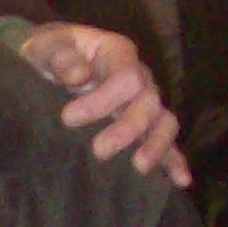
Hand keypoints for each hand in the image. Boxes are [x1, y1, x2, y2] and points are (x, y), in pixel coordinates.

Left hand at [19, 23, 188, 185]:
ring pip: (164, 122)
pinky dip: (174, 161)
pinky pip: (166, 143)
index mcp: (118, 54)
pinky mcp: (143, 127)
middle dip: (127, 128)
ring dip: (156, 145)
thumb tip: (79, 76)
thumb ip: (60, 57)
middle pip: (147, 102)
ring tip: (140, 167)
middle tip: (99, 151)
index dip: (102, 99)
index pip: (125, 77)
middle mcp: (139, 78)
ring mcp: (144, 104)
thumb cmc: (51, 53)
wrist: (54, 63)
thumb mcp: (47, 46)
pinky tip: (180, 180)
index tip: (68, 118)